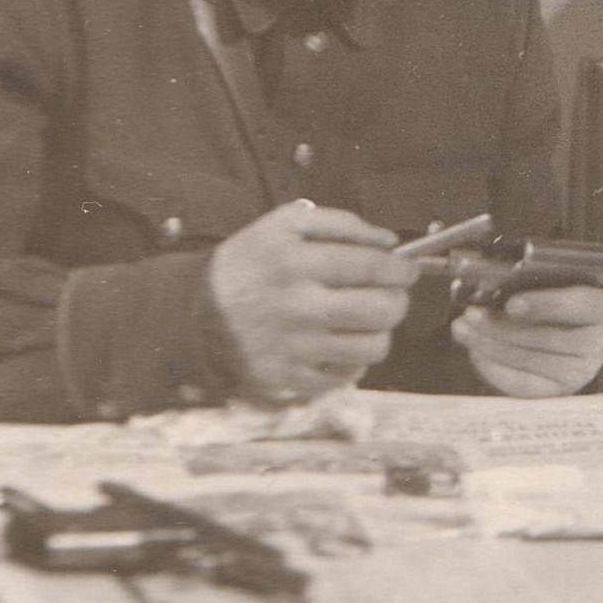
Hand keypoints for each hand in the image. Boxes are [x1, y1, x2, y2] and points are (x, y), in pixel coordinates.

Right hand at [209, 200, 418, 404]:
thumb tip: (388, 241)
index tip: (407, 269)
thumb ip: (340, 223)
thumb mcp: (283, 224)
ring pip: (371, 348)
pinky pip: (346, 376)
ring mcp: (294, 347)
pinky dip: (351, 360)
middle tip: (391, 295)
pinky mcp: (289, 378)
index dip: (400, 269)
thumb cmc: (250, 263)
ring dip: (380, 332)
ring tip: (366, 320)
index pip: (371, 267)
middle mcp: (297, 306)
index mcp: (296, 261)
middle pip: (380, 311)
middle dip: (398, 301)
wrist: (196, 311)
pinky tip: (338, 342)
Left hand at [451, 285, 602, 397]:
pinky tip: (475, 353)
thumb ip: (526, 284)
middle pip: (550, 337)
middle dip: (504, 326)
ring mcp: (580, 371)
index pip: (582, 305)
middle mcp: (597, 342)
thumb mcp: (544, 285)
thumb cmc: (546, 302)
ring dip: (491, 345)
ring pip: (532, 360)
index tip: (511, 303)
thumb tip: (489, 288)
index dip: (546, 304)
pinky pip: (524, 384)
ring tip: (464, 330)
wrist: (554, 333)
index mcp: (599, 308)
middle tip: (472, 315)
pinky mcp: (558, 391)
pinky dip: (495, 368)